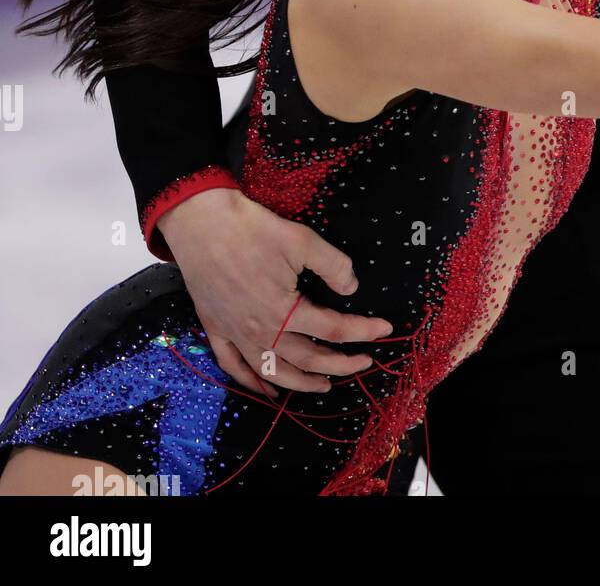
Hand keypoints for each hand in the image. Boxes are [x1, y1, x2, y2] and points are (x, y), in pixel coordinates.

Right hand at [157, 188, 392, 397]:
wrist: (201, 223)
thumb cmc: (252, 230)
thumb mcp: (303, 241)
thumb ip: (334, 266)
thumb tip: (351, 288)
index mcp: (284, 311)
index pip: (333, 329)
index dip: (363, 331)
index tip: (385, 329)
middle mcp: (259, 330)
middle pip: (307, 358)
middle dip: (339, 364)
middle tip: (362, 362)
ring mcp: (234, 333)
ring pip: (272, 371)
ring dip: (301, 383)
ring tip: (324, 386)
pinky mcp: (215, 329)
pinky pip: (233, 366)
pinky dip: (252, 383)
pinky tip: (267, 389)